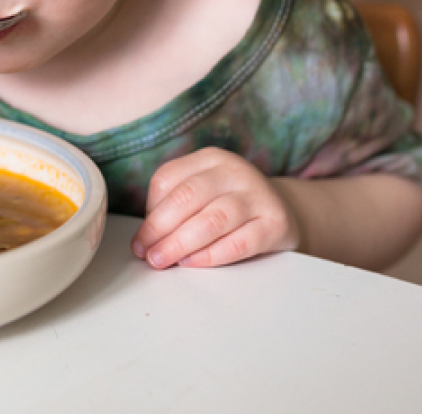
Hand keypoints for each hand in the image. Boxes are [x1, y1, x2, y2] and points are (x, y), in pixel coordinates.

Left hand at [130, 147, 300, 268]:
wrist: (281, 213)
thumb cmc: (228, 206)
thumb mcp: (202, 194)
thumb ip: (174, 209)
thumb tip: (145, 241)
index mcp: (210, 159)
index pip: (168, 179)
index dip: (149, 212)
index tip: (140, 240)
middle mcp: (234, 171)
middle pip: (187, 197)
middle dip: (160, 229)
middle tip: (147, 255)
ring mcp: (258, 195)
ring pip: (213, 219)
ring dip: (180, 243)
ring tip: (162, 261)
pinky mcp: (276, 222)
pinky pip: (240, 242)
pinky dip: (212, 255)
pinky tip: (192, 263)